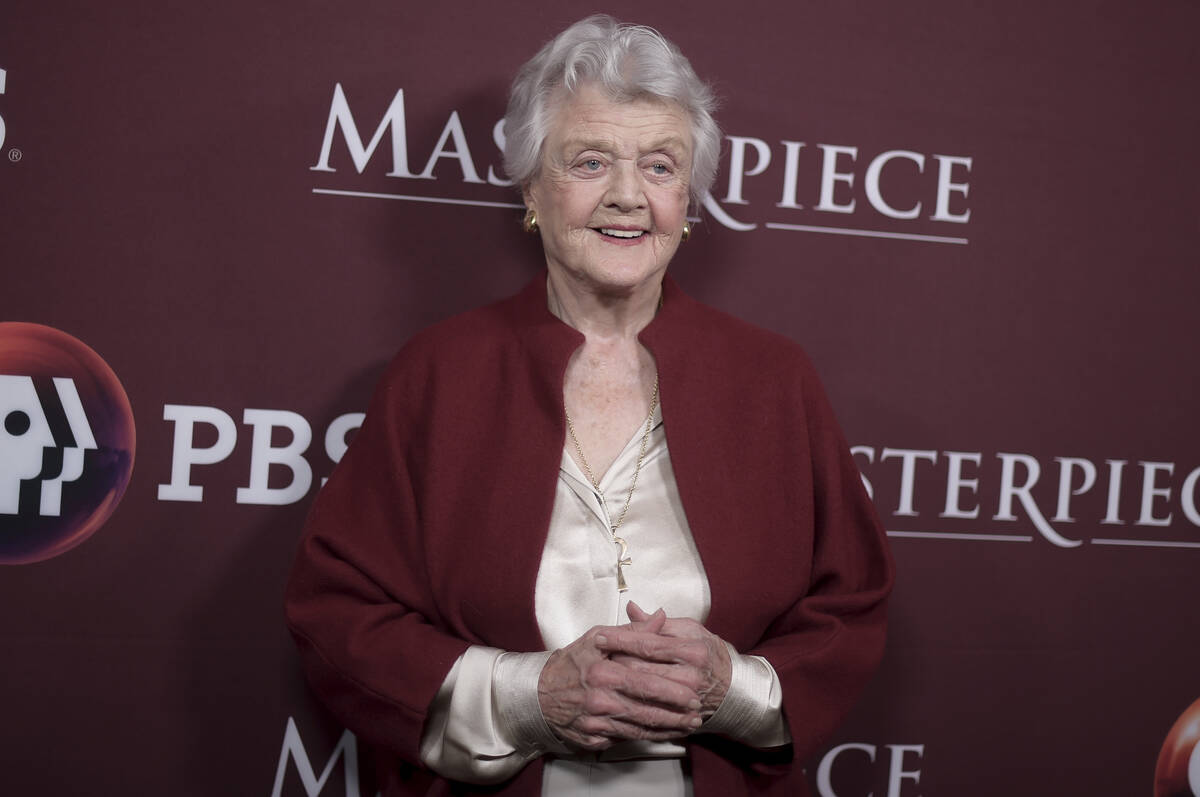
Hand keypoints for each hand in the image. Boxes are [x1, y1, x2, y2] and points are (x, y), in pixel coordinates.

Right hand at [537, 609, 703, 751]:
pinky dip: (649, 738)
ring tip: (689, 723)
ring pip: (640, 728)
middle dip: (676, 712)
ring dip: (669, 728)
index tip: (693, 691)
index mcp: (602, 672)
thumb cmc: (570, 664)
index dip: (672, 690)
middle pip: (646, 709)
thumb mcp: (596, 638)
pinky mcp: (594, 739)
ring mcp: (596, 723)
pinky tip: (665, 733)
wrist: (539, 694)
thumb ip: (633, 631)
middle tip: (697, 710)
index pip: (645, 682)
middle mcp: (599, 699)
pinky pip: (627, 740)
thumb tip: (660, 616)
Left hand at [599, 601, 731, 717]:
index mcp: (692, 650)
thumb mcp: (690, 630)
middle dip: (614, 662)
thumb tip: (632, 608)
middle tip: (596, 657)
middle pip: (639, 669)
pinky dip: (630, 703)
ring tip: (604, 674)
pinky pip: (649, 711)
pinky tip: (616, 696)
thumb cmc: (710, 654)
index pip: (647, 644)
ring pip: (639, 691)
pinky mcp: (681, 716)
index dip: (620, 639)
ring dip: (618, 683)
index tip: (599, 636)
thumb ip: (659, 623)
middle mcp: (690, 676)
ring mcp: (685, 699)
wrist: (734, 688)